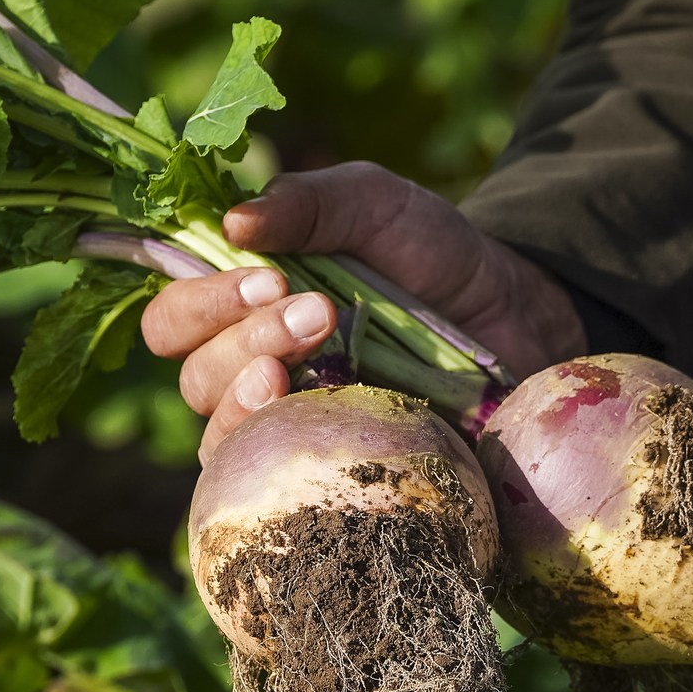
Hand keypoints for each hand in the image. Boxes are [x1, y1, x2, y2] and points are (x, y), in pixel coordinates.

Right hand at [139, 162, 587, 461]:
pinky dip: (282, 457)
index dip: (201, 303)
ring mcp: (293, 430)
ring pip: (221, 439)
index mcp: (247, 308)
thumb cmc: (436, 258)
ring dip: (249, 400)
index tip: (266, 278)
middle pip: (194, 379)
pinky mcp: (335, 471)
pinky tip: (316, 420)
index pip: (175, 321)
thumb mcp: (377, 207)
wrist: (518, 318)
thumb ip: (311, 204)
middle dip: (243, 341)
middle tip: (318, 312)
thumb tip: (233, 220)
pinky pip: (274, 487)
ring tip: (302, 367)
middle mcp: (255, 373)